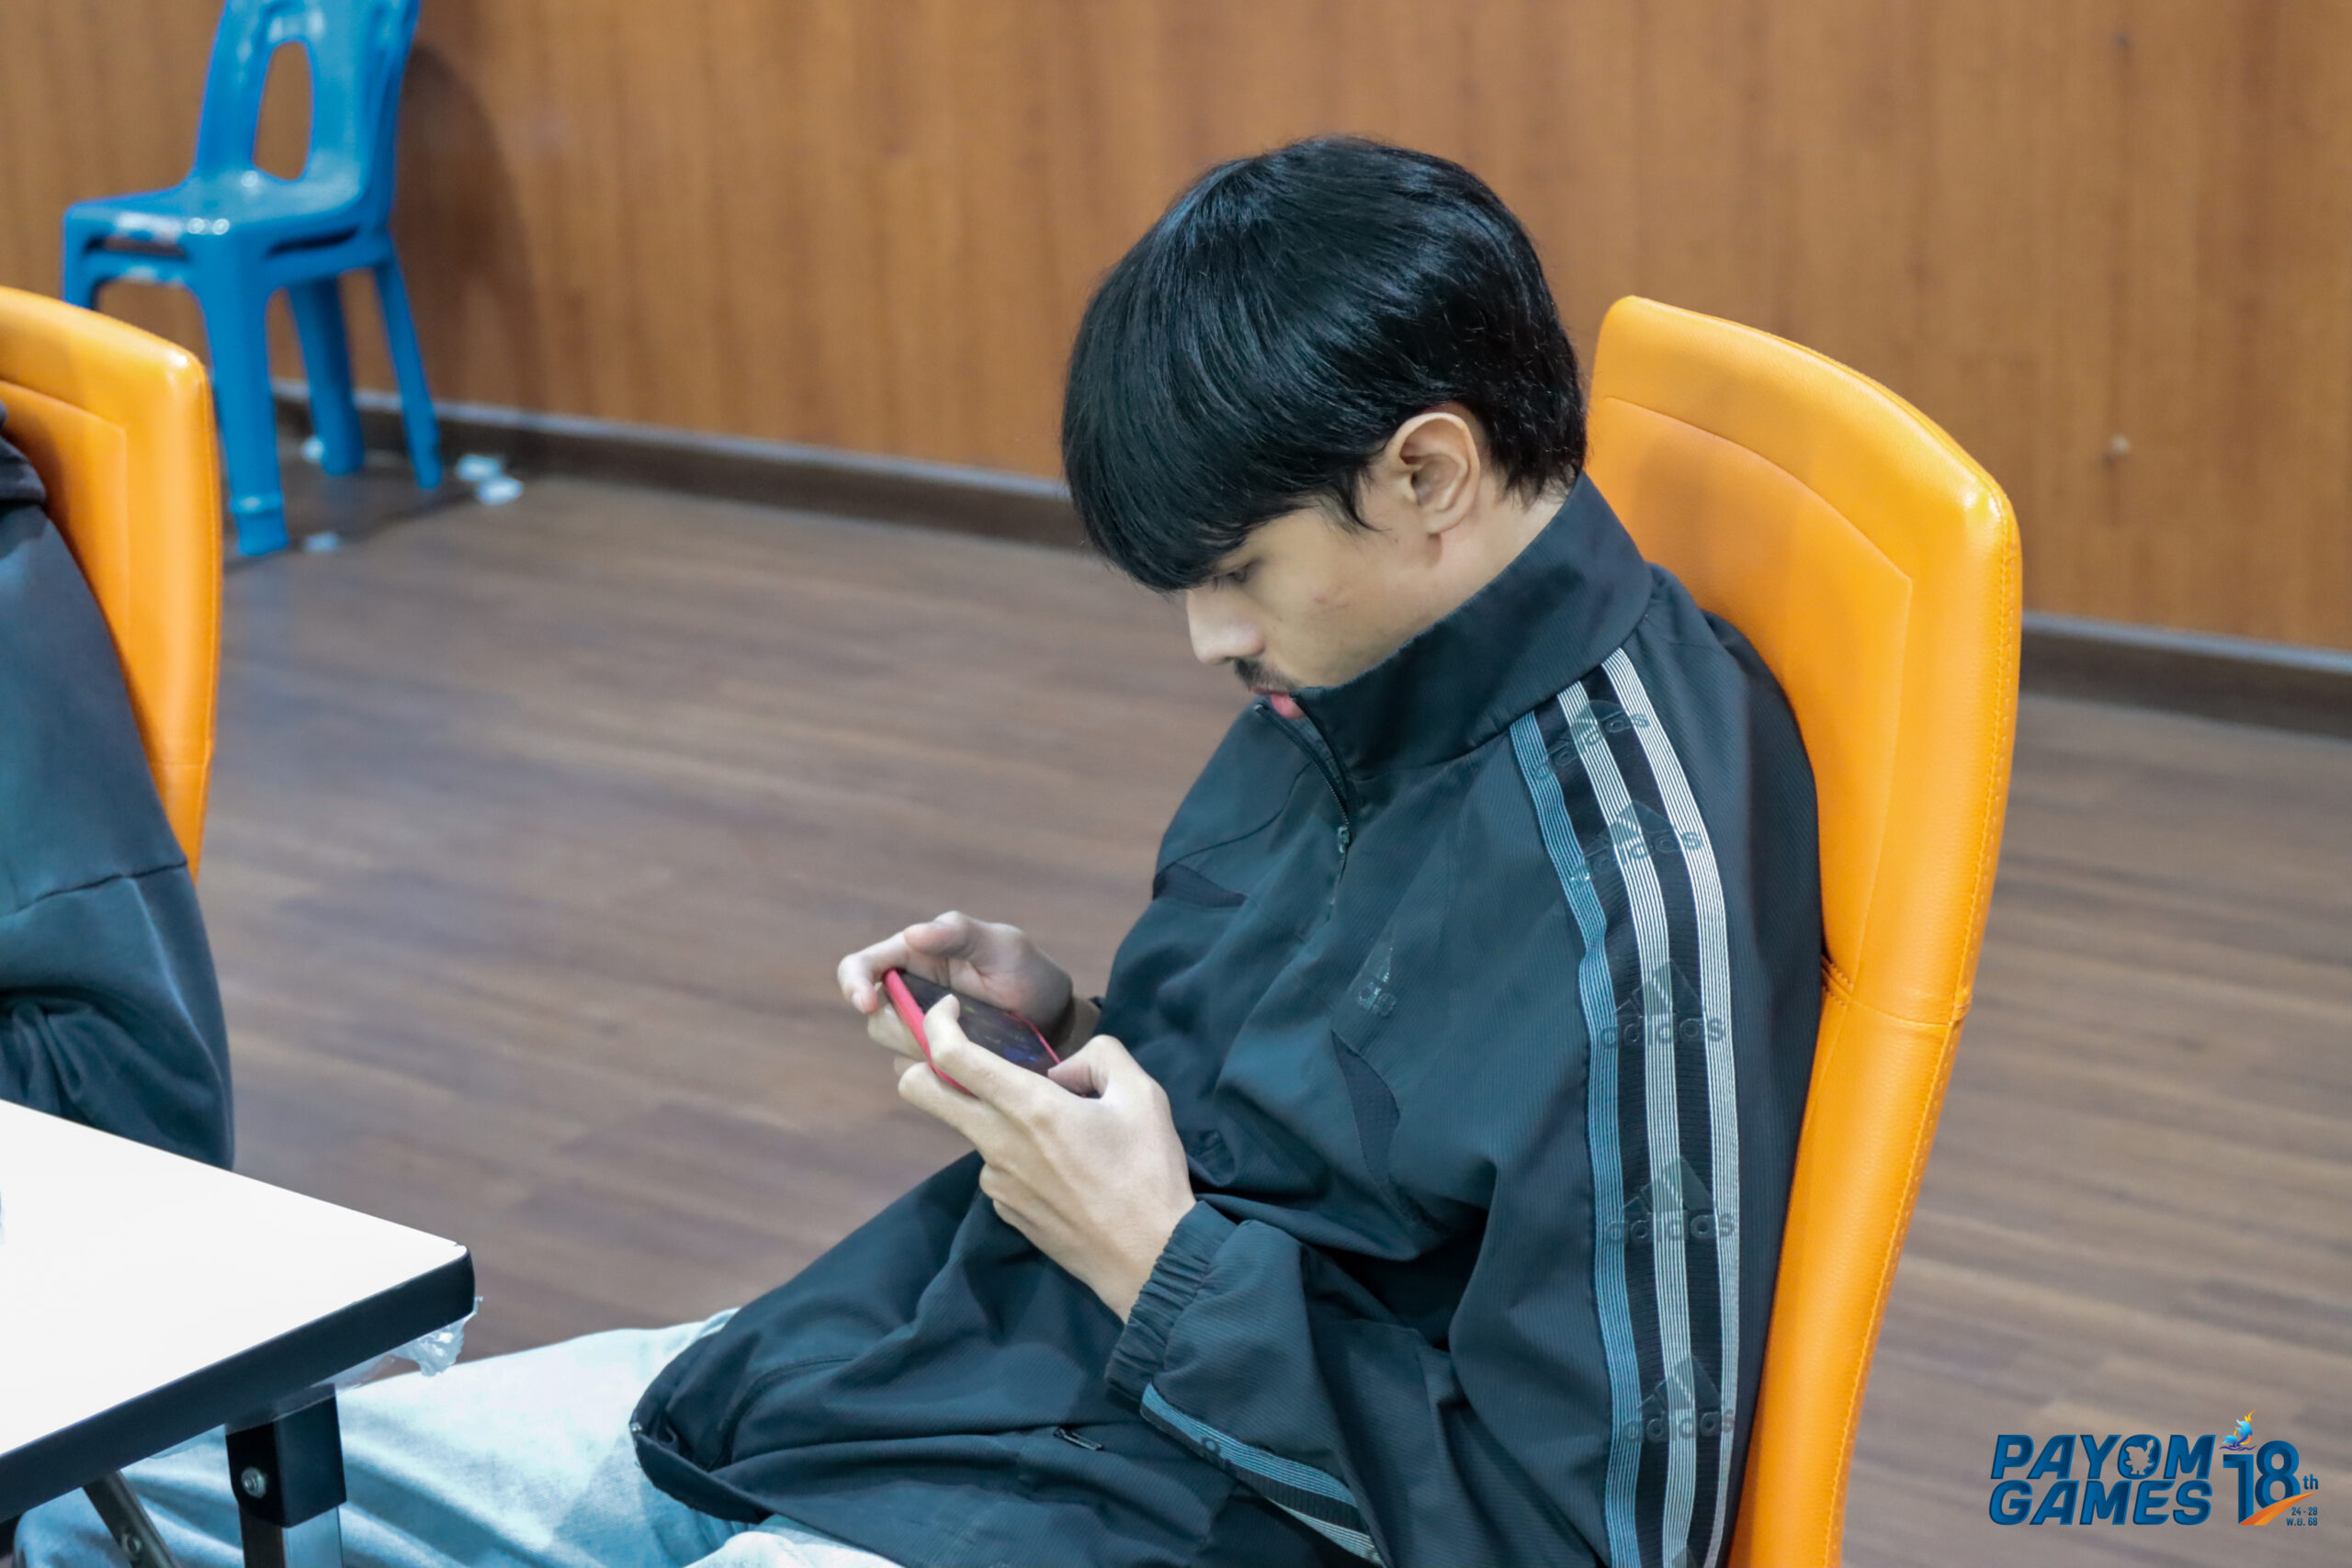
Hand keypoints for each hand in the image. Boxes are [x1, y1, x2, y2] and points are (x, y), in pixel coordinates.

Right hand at [837, 911, 1094, 1060]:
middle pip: (875, 1018)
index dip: (853, 984)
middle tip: (944, 1027)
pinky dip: (940, 1074)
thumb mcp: (1002, 946)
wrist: (1056, 1024)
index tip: (866, 1004)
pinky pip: (919, 1076)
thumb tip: (911, 934)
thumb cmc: (1027, 973)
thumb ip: (959, 933)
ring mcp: (919, 1033)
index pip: (860, 967)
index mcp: (914, 957)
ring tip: (973, 1042)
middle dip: (900, 1027)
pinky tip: (973, 1065)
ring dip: (925, 1051)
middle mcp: (909, 995)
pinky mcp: (934, 1063)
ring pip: (894, 1050)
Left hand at [898, 995, 1195, 1321]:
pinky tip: (1064, 1171)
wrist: (1149, 1258)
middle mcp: (997, 1142)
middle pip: (923, 1093)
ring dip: (999, 1117)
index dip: (938, 1023)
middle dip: (921, 1065)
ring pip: (974, 1130)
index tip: (950, 1010)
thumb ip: (1101, 1056)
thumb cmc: (1147, 1173)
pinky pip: (998, 1167)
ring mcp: (996, 1182)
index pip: (951, 1056)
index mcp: (1028, 1107)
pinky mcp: (1005, 1211)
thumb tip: (1065, 1070)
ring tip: (1064, 1134)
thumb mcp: (1143, 1095)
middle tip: (957, 1055)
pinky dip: (1018, 1155)